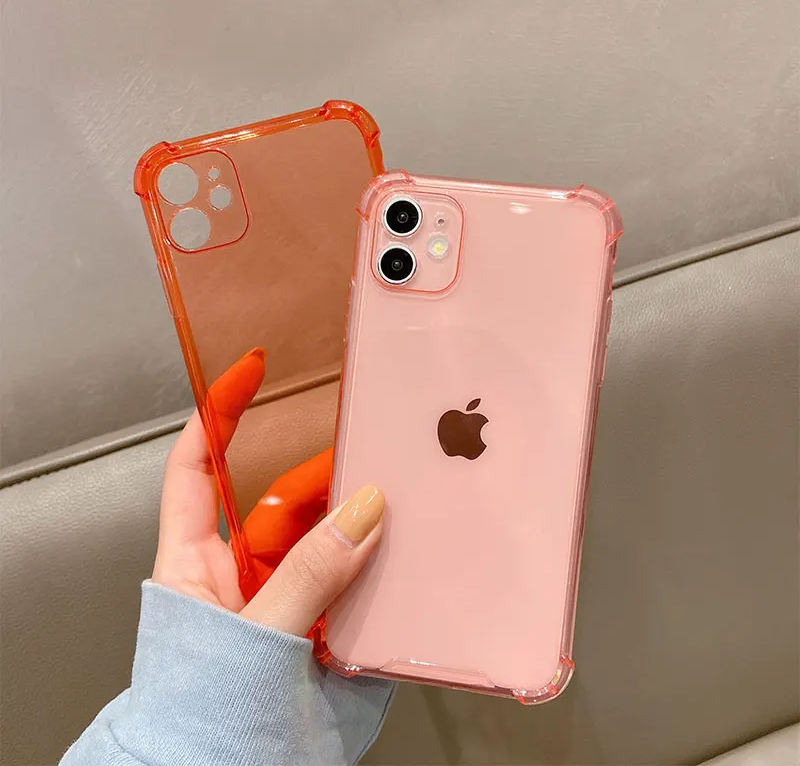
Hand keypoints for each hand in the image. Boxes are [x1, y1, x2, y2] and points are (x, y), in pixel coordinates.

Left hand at [152, 349, 384, 635]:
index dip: (218, 415)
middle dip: (323, 478)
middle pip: (278, 503)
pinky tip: (396, 559)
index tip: (249, 369)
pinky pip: (340, 581)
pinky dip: (368, 568)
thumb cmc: (204, 718)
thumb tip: (361, 509)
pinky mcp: (308, 626)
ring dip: (353, 527)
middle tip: (371, 458)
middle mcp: (232, 575)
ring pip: (317, 541)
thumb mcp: (255, 640)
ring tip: (396, 510)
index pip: (195, 469)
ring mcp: (273, 601)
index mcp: (191, 565)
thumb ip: (308, 577)